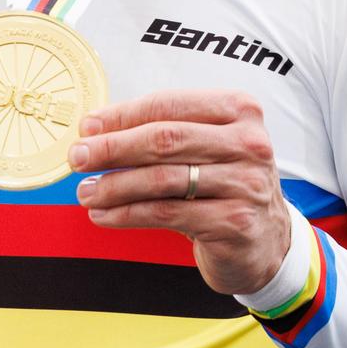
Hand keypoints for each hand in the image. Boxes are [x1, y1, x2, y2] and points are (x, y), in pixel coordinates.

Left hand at [67, 90, 291, 296]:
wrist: (269, 242)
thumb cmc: (225, 185)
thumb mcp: (204, 149)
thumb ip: (161, 133)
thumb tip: (94, 129)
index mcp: (239, 110)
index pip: (168, 105)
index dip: (122, 115)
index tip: (87, 128)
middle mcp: (249, 144)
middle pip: (164, 139)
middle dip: (112, 148)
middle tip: (77, 158)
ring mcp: (245, 184)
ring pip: (162, 180)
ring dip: (114, 186)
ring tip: (85, 191)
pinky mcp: (235, 223)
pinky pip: (166, 213)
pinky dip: (127, 214)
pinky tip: (104, 215)